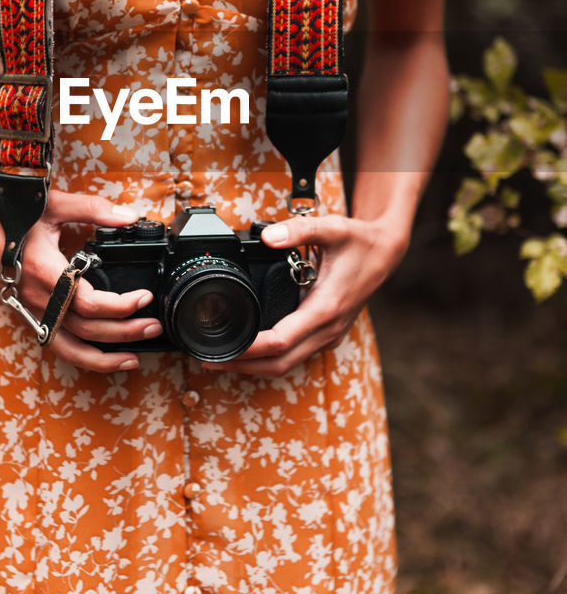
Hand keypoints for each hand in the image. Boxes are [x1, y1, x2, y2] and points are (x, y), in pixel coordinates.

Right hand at [18, 190, 162, 372]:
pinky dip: (84, 358)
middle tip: (154, 325)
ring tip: (136, 355)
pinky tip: (107, 358)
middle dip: (125, 332)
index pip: (88, 302)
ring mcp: (34, 312)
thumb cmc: (11, 218)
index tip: (144, 297)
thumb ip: (93, 209)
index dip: (120, 305)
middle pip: (87, 329)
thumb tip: (129, 217)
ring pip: (72, 348)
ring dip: (106, 356)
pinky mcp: (33, 318)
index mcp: (46, 272)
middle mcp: (39, 299)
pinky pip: (59, 347)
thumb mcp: (54, 206)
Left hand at [202, 212, 407, 378]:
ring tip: (220, 356)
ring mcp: (328, 335)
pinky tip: (248, 348)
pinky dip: (269, 358)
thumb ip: (298, 230)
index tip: (223, 346)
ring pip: (287, 363)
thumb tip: (268, 235)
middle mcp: (327, 329)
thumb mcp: (331, 227)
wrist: (385, 253)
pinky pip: (294, 355)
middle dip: (243, 365)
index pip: (280, 342)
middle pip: (279, 363)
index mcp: (325, 309)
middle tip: (208, 358)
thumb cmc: (359, 242)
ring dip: (254, 366)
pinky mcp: (326, 334)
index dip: (249, 348)